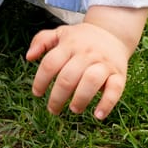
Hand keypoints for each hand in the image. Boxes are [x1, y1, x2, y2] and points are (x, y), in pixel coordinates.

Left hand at [26, 6, 147, 119]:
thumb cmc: (81, 38)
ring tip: (74, 109)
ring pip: (91, 81)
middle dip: (57, 97)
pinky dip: (107, 103)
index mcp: (69, 45)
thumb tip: (29, 57)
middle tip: (53, 109)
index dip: (40, 80)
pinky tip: (98, 115)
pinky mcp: (118, 73)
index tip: (37, 93)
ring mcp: (103, 63)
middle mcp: (86, 53)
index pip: (50, 63)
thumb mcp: (60, 33)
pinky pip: (115, 89)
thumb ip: (41, 41)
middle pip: (68, 76)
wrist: (113, 32)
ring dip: (80, 99)